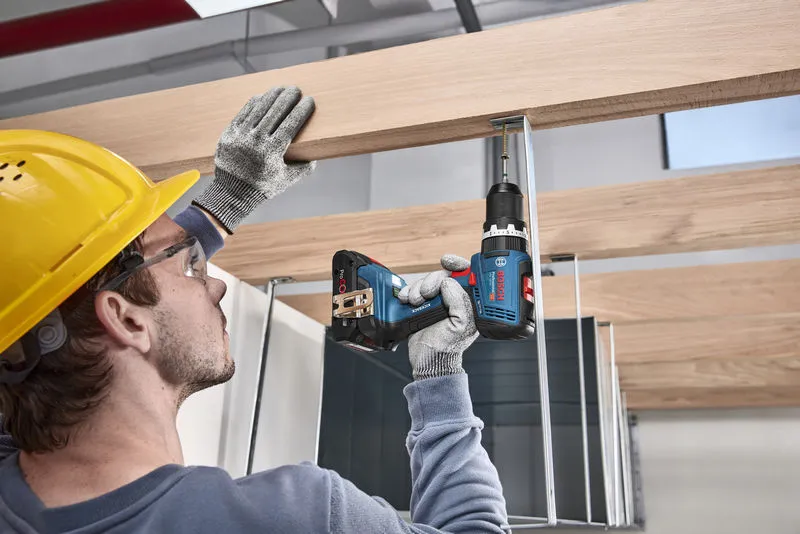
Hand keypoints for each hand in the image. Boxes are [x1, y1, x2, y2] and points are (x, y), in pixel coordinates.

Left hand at [194, 86, 315, 232]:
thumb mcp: (285, 180)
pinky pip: (243, 113)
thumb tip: (316, 158)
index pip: (291, 124)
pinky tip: (262, 96)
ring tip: (281, 88)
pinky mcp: (229, 133)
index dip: (301, 110)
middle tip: (296, 89)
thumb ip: (303, 169)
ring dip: (271, 95)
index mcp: (272, 152)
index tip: (309, 100)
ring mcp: (241, 135)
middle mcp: (256, 141)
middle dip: (288, 97)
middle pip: (276, 111)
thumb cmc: (262, 187)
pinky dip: (254, 103)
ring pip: (259, 108)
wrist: (231, 193)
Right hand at [398, 255, 478, 380]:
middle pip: (443, 275)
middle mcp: (453, 299)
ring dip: (418, 288)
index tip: (446, 261)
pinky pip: (414, 289)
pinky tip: (406, 301)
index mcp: (468, 302)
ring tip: (415, 302)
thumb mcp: (461, 325)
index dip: (457, 264)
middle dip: (431, 280)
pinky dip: (408, 292)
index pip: (467, 274)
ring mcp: (437, 301)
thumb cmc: (448, 347)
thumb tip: (449, 282)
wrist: (428, 360)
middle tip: (426, 293)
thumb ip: (459, 301)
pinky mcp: (422, 304)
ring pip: (426, 281)